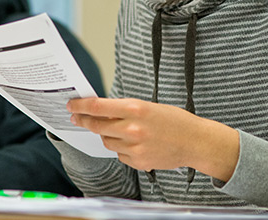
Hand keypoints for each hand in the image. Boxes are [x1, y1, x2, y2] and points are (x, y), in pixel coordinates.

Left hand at [68, 98, 238, 181]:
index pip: (97, 107)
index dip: (80, 106)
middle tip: (77, 117)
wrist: (196, 142)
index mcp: (135, 109)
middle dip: (84, 120)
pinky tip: (134, 143)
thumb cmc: (174, 120)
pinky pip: (119, 154)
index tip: (71, 105)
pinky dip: (121, 148)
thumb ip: (124, 108)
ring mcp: (135, 148)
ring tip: (120, 129)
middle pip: (96, 125)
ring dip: (106, 134)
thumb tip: (99, 110)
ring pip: (106, 141)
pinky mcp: (138, 162)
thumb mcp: (148, 106)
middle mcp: (133, 129)